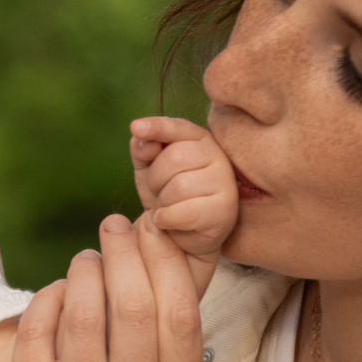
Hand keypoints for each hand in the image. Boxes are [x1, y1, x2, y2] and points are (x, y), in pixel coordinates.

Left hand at [0, 215, 203, 361]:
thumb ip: (168, 352)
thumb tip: (166, 261)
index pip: (180, 310)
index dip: (165, 259)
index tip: (153, 230)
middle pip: (133, 299)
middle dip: (122, 249)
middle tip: (114, 227)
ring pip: (84, 306)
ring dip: (84, 268)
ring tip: (86, 259)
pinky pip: (38, 327)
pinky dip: (49, 298)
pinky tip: (57, 295)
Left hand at [129, 115, 237, 259]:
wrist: (182, 234)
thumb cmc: (167, 195)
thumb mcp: (149, 169)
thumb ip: (144, 149)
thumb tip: (141, 138)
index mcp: (199, 139)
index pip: (177, 127)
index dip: (157, 127)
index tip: (136, 127)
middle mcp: (217, 156)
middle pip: (174, 157)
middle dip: (156, 178)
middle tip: (160, 191)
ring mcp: (225, 182)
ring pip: (180, 186)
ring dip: (162, 201)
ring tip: (167, 207)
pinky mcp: (225, 210)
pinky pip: (184, 212)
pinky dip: (166, 219)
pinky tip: (167, 221)